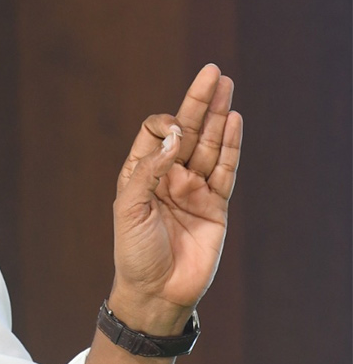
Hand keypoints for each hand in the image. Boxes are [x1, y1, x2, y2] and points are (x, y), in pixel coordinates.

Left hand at [110, 64, 243, 332]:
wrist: (156, 291)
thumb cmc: (134, 251)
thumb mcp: (128, 207)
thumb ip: (150, 170)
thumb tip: (177, 137)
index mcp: (141, 173)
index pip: (156, 132)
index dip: (164, 125)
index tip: (172, 134)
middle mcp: (169, 176)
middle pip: (188, 130)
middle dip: (199, 101)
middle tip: (213, 71)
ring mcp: (194, 189)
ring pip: (210, 145)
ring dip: (218, 116)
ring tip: (226, 85)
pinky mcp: (216, 205)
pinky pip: (226, 170)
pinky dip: (232, 146)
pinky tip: (234, 121)